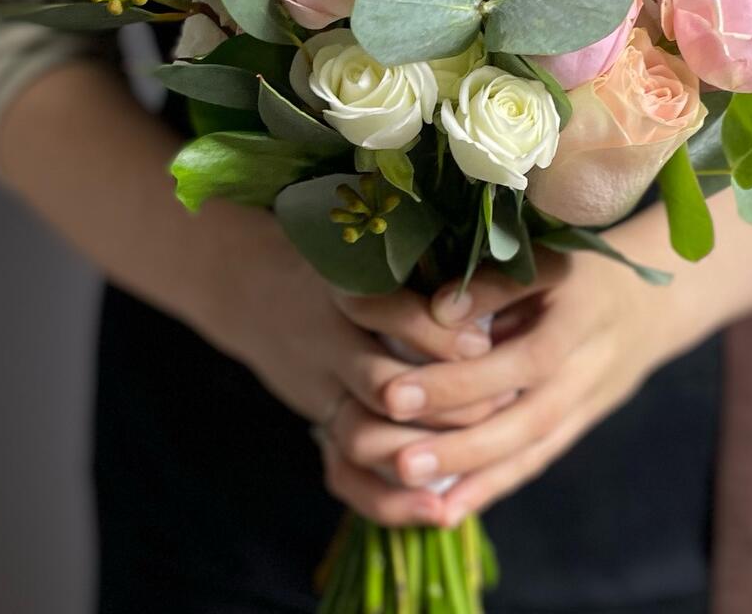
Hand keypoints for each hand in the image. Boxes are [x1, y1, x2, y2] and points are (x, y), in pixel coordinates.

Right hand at [191, 203, 505, 525]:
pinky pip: (345, 476)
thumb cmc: (333, 255)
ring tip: (481, 447)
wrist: (248, 285)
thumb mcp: (362, 241)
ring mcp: (316, 388)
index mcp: (338, 285)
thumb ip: (418, 253)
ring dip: (424, 450)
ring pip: (364, 437)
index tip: (483, 343)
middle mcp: (324, 339)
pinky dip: (389, 500)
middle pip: (380, 383)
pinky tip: (438, 510)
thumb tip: (499, 270)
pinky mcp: (317, 424)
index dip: (432, 331)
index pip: (379, 310)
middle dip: (447, 400)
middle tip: (502, 400)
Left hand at [352, 248, 673, 525]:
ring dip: (472, 472)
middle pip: (528, 414)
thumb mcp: (545, 256)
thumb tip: (437, 310)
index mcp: (581, 312)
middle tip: (398, 459)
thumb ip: (494, 282)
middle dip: (461, 440)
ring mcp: (587, 401)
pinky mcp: (578, 424)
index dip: (465, 379)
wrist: (644, 302)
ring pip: (531, 446)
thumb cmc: (576, 268)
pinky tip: (447, 510)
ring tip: (410, 485)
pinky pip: (535, 460)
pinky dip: (493, 486)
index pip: (525, 357)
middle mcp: (588, 364)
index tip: (398, 393)